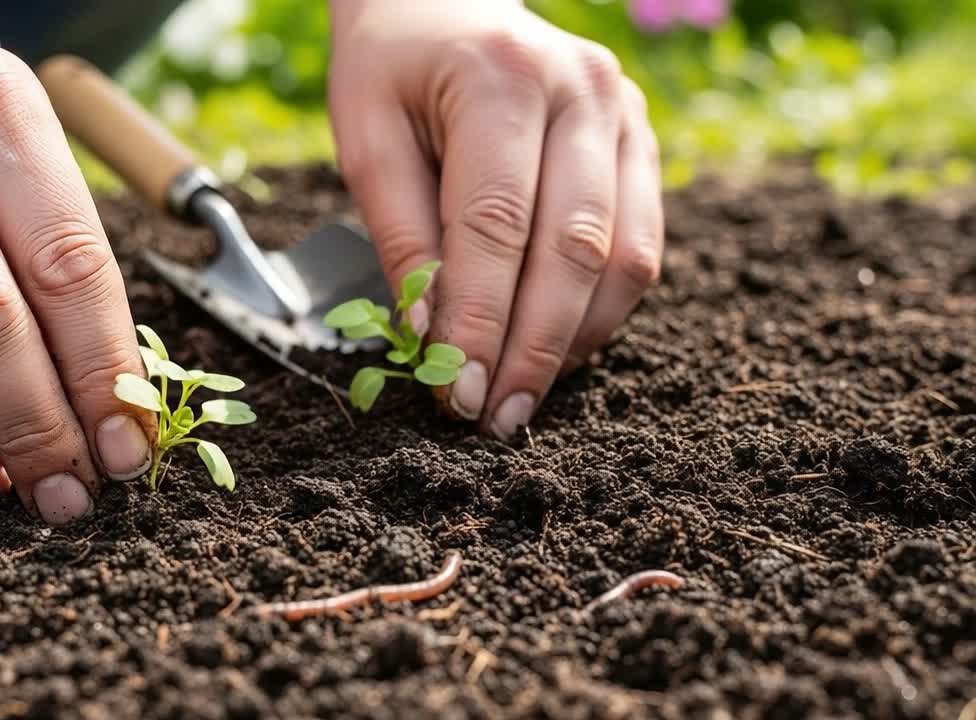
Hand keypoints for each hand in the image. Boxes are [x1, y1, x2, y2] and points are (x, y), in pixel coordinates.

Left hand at [328, 1, 663, 438]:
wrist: (447, 3)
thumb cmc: (393, 68)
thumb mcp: (366, 136)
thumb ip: (401, 234)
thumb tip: (433, 340)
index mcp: (502, 77)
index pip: (496, 224)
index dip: (480, 321)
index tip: (457, 395)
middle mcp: (583, 90)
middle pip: (573, 248)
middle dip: (533, 348)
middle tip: (497, 418)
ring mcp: (626, 114)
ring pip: (623, 257)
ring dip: (573, 340)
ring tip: (523, 394)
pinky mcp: (642, 143)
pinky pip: (641, 246)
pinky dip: (600, 310)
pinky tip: (556, 347)